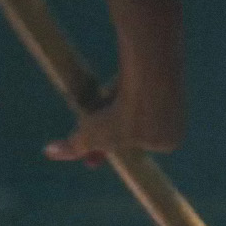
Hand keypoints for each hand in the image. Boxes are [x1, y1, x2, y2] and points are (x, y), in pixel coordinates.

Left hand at [45, 80, 183, 166]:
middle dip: (108, 121)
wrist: (148, 73)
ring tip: (105, 97)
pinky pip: (134, 84)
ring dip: (114, 103)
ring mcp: (172, 96)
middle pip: (131, 124)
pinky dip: (120, 86)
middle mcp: (175, 120)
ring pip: (131, 103)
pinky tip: (118, 79)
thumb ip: (76, 146)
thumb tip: (49, 152)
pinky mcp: (163, 73)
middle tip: (88, 116)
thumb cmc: (124, 113)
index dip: (106, 142)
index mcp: (169, 141)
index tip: (88, 138)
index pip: (131, 144)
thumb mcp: (94, 135)